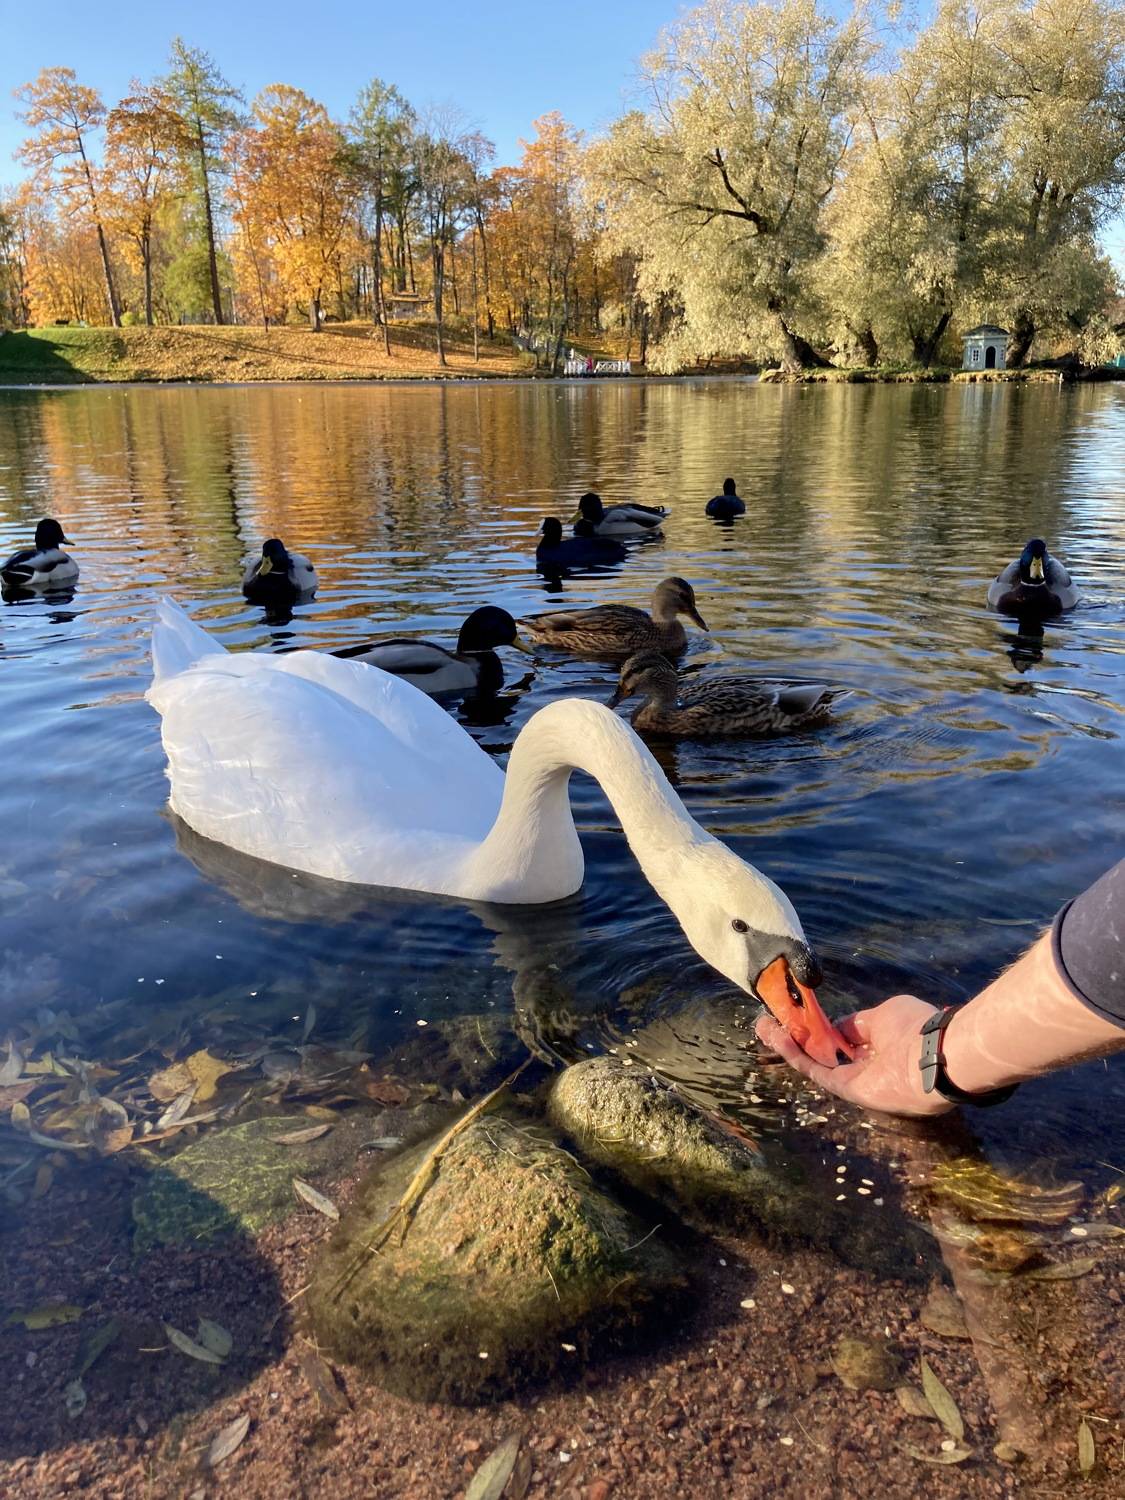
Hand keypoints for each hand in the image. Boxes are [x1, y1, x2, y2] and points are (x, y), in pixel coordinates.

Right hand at [754, 995, 956, 1117]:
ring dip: (789, 1045)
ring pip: (816, 1061)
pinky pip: (817, 1070)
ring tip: (764, 1028)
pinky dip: (795, 1055)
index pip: (845, 1037)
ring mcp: (856, 1078)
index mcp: (880, 1043)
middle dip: (799, 1037)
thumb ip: (860, 1023)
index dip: (823, 1027)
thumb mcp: (884, 1014)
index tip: (800, 1015)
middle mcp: (867, 1063)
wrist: (933, 1056)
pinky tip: (776, 1037)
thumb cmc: (914, 1027)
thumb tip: (838, 1027)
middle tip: (774, 1022)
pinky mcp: (847, 1089)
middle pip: (826, 1051)